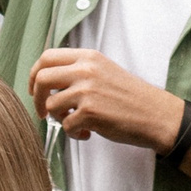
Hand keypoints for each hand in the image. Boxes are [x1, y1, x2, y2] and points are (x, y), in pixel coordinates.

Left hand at [30, 47, 185, 151]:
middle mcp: (86, 70)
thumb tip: (48, 79)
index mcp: (88, 57)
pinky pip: (66, 125)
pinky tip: (87, 133)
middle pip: (42, 78)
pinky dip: (73, 133)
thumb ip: (79, 69)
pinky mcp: (90, 112)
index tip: (35, 89)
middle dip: (37, 98)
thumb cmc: (130, 96)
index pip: (47, 57)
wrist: (156, 114)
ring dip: (58, 118)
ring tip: (75, 123)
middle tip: (43, 112)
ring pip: (51, 105)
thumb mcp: (104, 70)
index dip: (35, 74)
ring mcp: (87, 91)